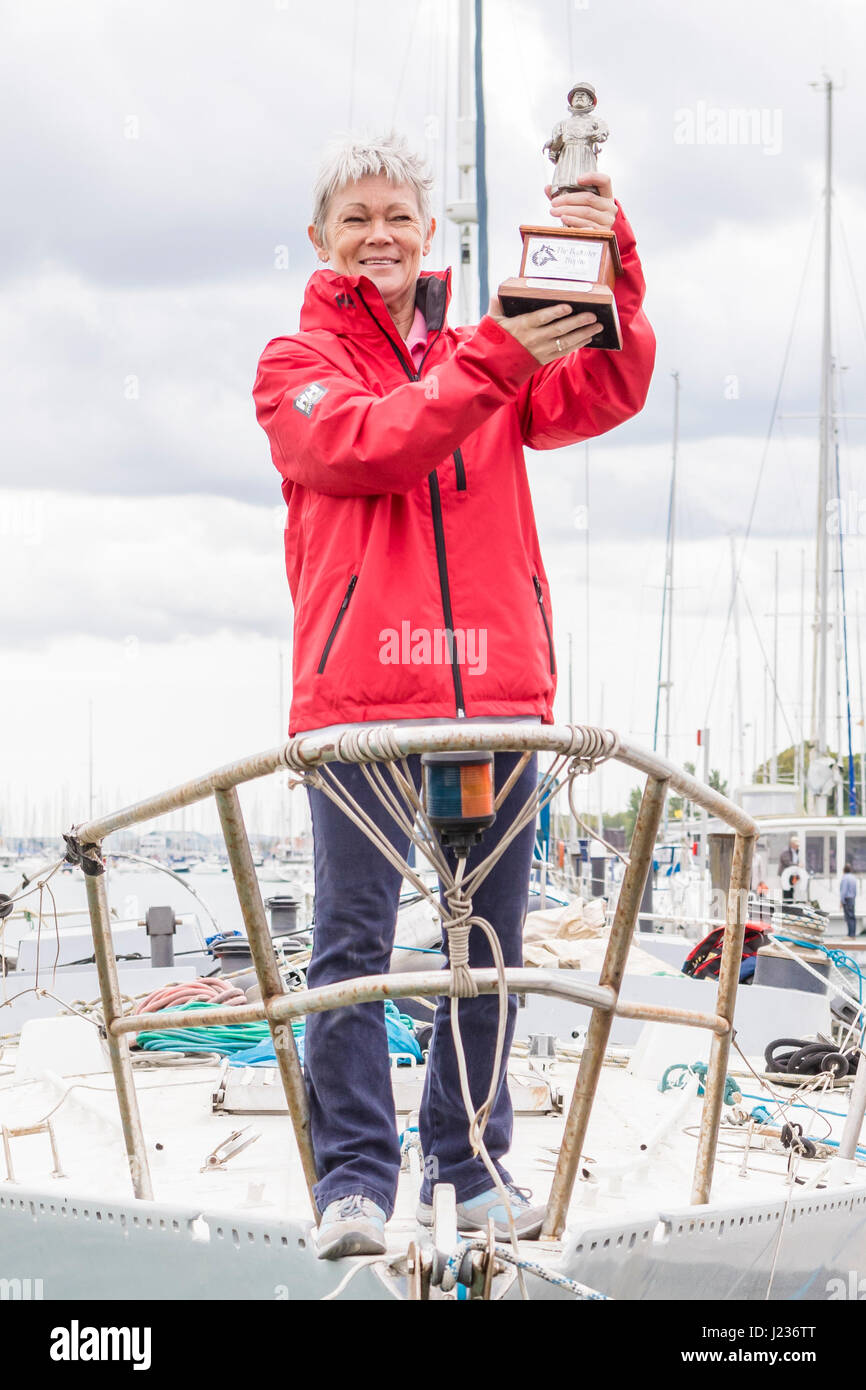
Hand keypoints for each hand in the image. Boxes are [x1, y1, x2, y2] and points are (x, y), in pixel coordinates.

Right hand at [486, 297, 602, 364]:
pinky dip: (577, 345)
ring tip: (597, 326)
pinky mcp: (544, 360)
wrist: (493, 367)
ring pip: (565, 342)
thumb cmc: (494, 340)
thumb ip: (497, 304)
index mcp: (521, 326)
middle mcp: (533, 339)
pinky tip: (588, 338)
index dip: (555, 313)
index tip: (569, 307)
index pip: (541, 318)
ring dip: (583, 333)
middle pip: (559, 330)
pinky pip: (564, 352)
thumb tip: (499, 290)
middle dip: (578, 322)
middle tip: (593, 315)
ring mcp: (540, 351)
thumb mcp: (492, 321)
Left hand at [545, 171, 616, 232]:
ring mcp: (607, 220)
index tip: (577, 179)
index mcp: (606, 194)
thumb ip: (566, 195)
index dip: (592, 177)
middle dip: (568, 200)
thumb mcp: (581, 204)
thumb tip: (547, 188)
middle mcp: (610, 206)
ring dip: (568, 211)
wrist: (600, 236)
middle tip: (554, 202)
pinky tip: (564, 219)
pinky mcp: (602, 232)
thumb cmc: (588, 215)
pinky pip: (586, 225)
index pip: (605, 180)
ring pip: (586, 212)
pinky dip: (573, 221)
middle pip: (588, 198)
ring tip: (555, 211)